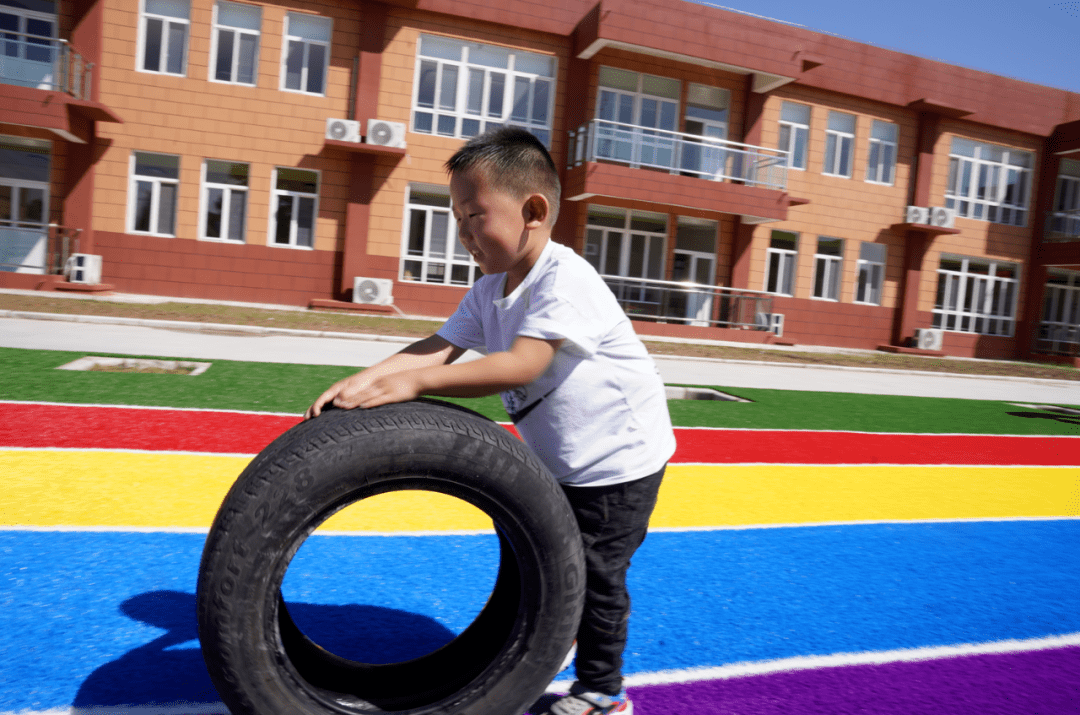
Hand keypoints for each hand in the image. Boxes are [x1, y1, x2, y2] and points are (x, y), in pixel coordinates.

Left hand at [304, 371, 422, 419]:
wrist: (420, 379)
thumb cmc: (408, 383)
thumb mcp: (394, 385)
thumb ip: (385, 392)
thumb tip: (378, 400)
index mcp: (379, 383)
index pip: (361, 390)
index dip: (349, 395)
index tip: (338, 400)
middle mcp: (379, 386)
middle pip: (360, 393)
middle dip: (347, 399)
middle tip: (335, 404)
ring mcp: (385, 390)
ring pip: (366, 397)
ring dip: (354, 402)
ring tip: (342, 407)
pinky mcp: (393, 396)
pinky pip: (379, 400)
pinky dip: (370, 403)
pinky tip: (362, 407)